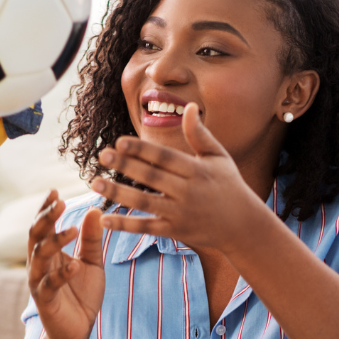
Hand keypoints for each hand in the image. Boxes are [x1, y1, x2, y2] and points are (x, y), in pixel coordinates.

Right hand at [28, 192, 104, 338]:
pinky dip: (61, 274)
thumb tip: (95, 209)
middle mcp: (39, 264)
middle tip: (60, 201)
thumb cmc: (82, 295)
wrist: (78, 331)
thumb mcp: (92, 263)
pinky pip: (49, 285)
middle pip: (36, 235)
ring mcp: (40, 282)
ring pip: (39, 257)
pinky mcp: (45, 301)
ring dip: (54, 241)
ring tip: (72, 229)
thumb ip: (91, 239)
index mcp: (49, 253)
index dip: (46, 209)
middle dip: (46, 218)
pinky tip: (75, 265)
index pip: (43, 226)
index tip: (55, 190)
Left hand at [92, 104, 266, 256]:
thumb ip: (200, 134)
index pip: (164, 157)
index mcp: (196, 170)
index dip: (141, 149)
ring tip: (95, 183)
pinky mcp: (175, 231)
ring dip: (118, 193)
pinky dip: (126, 225)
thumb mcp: (219, 157)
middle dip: (124, 166)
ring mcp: (180, 213)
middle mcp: (187, 191)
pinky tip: (105, 218)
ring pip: (144, 202)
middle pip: (151, 177)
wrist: (243, 226)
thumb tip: (189, 107)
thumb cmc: (230, 186)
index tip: (119, 141)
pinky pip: (147, 228)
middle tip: (100, 156)